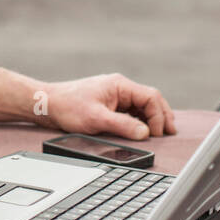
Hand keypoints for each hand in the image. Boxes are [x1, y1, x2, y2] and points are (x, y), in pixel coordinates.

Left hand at [39, 74, 176, 138]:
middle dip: (162, 116)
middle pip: (150, 100)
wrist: (49, 104)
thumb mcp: (96, 119)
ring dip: (152, 119)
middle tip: (170, 134)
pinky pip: (132, 111)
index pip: (150, 97)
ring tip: (161, 134)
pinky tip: (144, 131)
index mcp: (120, 85)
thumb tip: (145, 133)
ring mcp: (115, 96)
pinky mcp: (110, 104)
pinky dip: (141, 121)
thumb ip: (122, 126)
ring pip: (142, 106)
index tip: (158, 134)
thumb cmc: (68, 107)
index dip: (159, 116)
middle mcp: (120, 88)